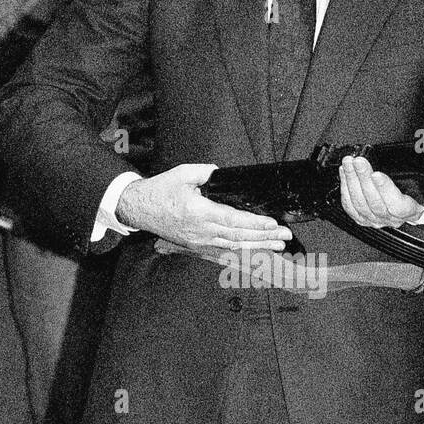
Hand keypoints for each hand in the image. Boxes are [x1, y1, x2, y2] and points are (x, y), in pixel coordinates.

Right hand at [117, 164, 292, 251]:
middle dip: (265, 237)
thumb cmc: (159, 191)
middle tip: (285, 236)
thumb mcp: (182, 174)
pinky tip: (255, 250)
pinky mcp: (197, 246)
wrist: (138, 208)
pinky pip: (223, 250)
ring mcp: (199, 241)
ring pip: (234, 247)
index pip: (234, 220)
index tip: (273, 224)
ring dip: (258, 247)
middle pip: (239, 237)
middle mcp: (201, 231)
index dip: (255, 224)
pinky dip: (242, 251)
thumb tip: (221, 173)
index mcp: (198, 212)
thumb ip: (205, 172)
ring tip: (278, 246)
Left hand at [339, 155, 423, 227]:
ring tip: (348, 163)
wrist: (407, 204)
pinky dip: (345, 187)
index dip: (386, 189)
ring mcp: (375, 219)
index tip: (377, 174)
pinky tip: (344, 172)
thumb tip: (416, 150)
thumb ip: (417, 169)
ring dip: (352, 180)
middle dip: (364, 178)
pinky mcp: (361, 218)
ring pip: (360, 203)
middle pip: (374, 202)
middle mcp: (391, 219)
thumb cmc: (416, 190)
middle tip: (358, 161)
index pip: (397, 205)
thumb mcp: (421, 179)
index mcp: (410, 211)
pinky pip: (350, 205)